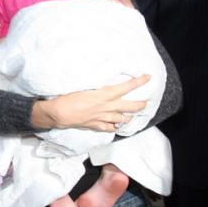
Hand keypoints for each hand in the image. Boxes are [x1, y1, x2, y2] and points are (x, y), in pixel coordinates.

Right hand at [31, 75, 149, 132]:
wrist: (59, 113)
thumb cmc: (69, 96)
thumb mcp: (86, 86)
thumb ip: (99, 87)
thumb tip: (107, 84)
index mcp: (105, 94)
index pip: (127, 87)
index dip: (139, 82)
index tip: (148, 78)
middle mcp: (107, 107)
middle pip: (130, 106)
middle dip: (140, 104)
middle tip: (146, 102)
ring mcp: (103, 118)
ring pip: (123, 119)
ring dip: (129, 117)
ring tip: (133, 115)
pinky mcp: (97, 126)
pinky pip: (111, 128)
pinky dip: (116, 126)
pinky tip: (117, 124)